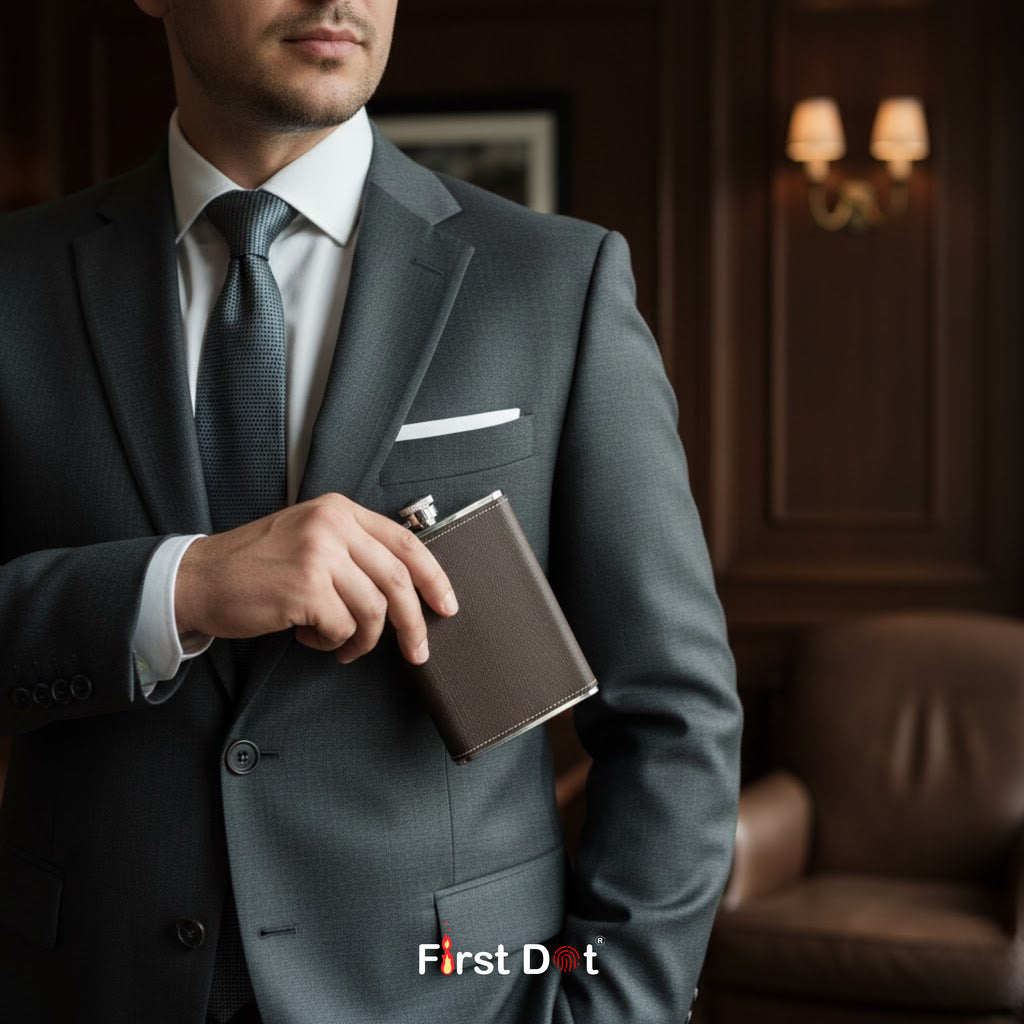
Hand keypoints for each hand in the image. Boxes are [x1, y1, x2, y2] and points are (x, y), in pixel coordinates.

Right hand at [174, 493, 456, 664]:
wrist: (199, 577)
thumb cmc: (255, 565)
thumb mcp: (310, 537)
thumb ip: (354, 550)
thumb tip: (405, 588)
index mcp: (340, 511)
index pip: (406, 543)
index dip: (435, 578)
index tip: (448, 605)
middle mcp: (333, 526)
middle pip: (398, 580)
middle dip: (413, 623)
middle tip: (418, 651)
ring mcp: (319, 555)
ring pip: (373, 610)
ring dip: (361, 639)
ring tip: (337, 642)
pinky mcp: (305, 588)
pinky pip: (342, 628)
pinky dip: (331, 642)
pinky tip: (307, 634)